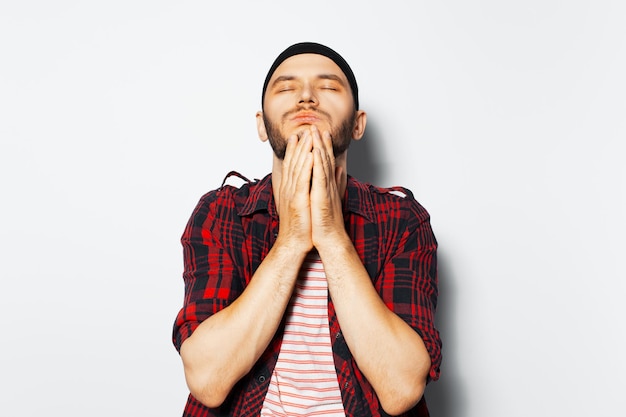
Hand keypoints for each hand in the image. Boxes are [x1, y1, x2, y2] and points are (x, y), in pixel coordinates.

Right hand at [275, 130, 313, 253]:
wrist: (294, 243)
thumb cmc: (301, 226)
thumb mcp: (303, 204)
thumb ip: (306, 191)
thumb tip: (312, 182)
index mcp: (291, 188)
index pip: (294, 165)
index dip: (297, 149)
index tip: (300, 136)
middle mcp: (288, 188)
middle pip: (294, 162)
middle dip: (300, 144)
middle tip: (305, 128)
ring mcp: (292, 193)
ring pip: (298, 167)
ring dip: (303, 150)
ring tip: (308, 135)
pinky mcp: (298, 200)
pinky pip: (303, 180)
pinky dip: (306, 166)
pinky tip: (310, 154)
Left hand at [310, 126, 347, 249]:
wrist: (330, 238)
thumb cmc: (327, 221)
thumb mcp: (330, 198)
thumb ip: (335, 183)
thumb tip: (339, 170)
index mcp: (327, 184)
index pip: (325, 162)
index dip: (324, 146)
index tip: (321, 132)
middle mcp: (328, 184)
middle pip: (325, 159)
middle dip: (321, 141)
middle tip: (317, 125)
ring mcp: (326, 189)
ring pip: (323, 164)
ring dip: (320, 147)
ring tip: (317, 132)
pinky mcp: (322, 196)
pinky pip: (320, 177)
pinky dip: (319, 164)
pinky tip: (316, 152)